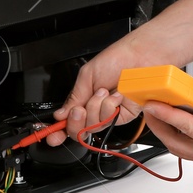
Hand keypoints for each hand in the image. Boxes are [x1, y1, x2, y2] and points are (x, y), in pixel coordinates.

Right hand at [45, 34, 161, 146]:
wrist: (141, 57)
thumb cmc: (117, 59)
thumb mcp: (88, 76)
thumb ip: (74, 97)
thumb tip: (61, 115)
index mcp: (84, 97)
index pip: (68, 119)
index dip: (58, 130)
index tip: (51, 136)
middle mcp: (96, 108)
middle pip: (79, 129)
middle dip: (76, 120)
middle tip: (79, 109)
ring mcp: (109, 113)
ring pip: (93, 126)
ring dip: (95, 108)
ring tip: (104, 92)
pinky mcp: (123, 116)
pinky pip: (109, 121)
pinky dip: (109, 108)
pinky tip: (116, 96)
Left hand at [139, 74, 192, 169]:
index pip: (186, 127)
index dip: (166, 114)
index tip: (152, 104)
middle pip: (176, 143)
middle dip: (158, 126)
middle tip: (148, 109)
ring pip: (182, 148)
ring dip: (167, 132)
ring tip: (158, 114)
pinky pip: (191, 148)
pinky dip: (180, 135)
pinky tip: (179, 121)